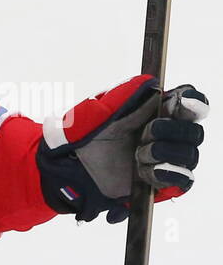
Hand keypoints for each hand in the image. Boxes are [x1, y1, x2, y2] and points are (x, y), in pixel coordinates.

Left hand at [38, 75, 206, 221]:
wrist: (70, 169)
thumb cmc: (84, 137)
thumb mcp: (95, 113)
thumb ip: (121, 97)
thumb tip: (147, 82)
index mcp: (158, 111)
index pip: (191, 103)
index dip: (192, 103)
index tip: (179, 103)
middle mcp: (169, 134)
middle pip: (193, 131)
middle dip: (170, 132)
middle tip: (144, 134)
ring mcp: (168, 159)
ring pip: (188, 156)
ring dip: (163, 153)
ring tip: (138, 155)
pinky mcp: (163, 182)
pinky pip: (183, 179)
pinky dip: (167, 174)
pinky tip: (146, 171)